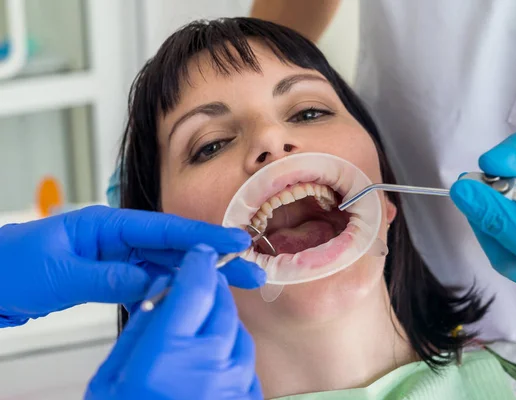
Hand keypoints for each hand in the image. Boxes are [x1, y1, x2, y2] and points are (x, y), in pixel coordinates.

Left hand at [0, 206, 264, 326]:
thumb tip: (155, 283)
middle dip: (213, 258)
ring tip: (234, 284)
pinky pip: (148, 282)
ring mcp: (115, 258)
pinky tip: (192, 296)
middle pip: (174, 247)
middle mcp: (116, 238)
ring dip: (198, 275)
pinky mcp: (110, 276)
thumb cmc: (10, 267)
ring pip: (166, 266)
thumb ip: (110, 277)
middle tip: (250, 270)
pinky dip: (170, 290)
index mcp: (105, 224)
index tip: (236, 241)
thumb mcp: (60, 273)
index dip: (203, 236)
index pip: (164, 229)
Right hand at [85, 245, 261, 399]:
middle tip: (196, 287)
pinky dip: (229, 350)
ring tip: (196, 332)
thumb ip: (142, 329)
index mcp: (166, 356)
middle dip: (210, 289)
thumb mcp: (113, 375)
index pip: (196, 287)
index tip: (200, 253)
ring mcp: (233, 385)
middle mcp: (208, 366)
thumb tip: (162, 294)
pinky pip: (244, 359)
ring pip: (236, 329)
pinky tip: (208, 360)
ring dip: (220, 320)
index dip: (200, 263)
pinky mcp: (246, 397)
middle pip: (221, 304)